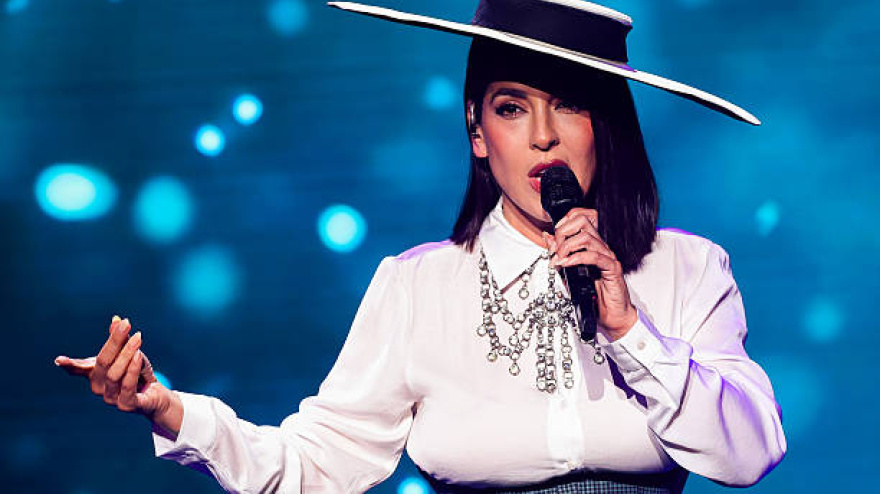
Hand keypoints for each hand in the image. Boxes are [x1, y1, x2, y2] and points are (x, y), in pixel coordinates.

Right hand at [55, 315, 182, 436]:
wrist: (157, 394)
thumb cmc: (139, 372)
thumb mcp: (130, 352)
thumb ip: (121, 339)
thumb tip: (117, 319)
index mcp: (95, 374)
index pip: (79, 368)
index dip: (69, 365)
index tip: (59, 360)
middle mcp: (99, 387)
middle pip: (103, 362)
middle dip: (115, 341)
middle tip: (126, 324)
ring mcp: (111, 398)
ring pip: (114, 374)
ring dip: (127, 354)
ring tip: (138, 338)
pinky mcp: (126, 405)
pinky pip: (127, 387)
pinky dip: (132, 370)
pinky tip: (138, 356)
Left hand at [542, 209, 637, 340]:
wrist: (613, 314)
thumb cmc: (596, 295)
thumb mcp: (571, 272)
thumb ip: (561, 254)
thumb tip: (547, 237)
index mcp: (593, 245)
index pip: (581, 218)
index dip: (564, 221)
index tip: (552, 236)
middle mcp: (601, 247)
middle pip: (583, 221)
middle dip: (563, 232)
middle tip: (554, 249)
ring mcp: (608, 256)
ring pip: (587, 237)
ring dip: (566, 247)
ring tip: (558, 260)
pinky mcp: (612, 269)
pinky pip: (594, 256)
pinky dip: (576, 258)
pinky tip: (566, 264)